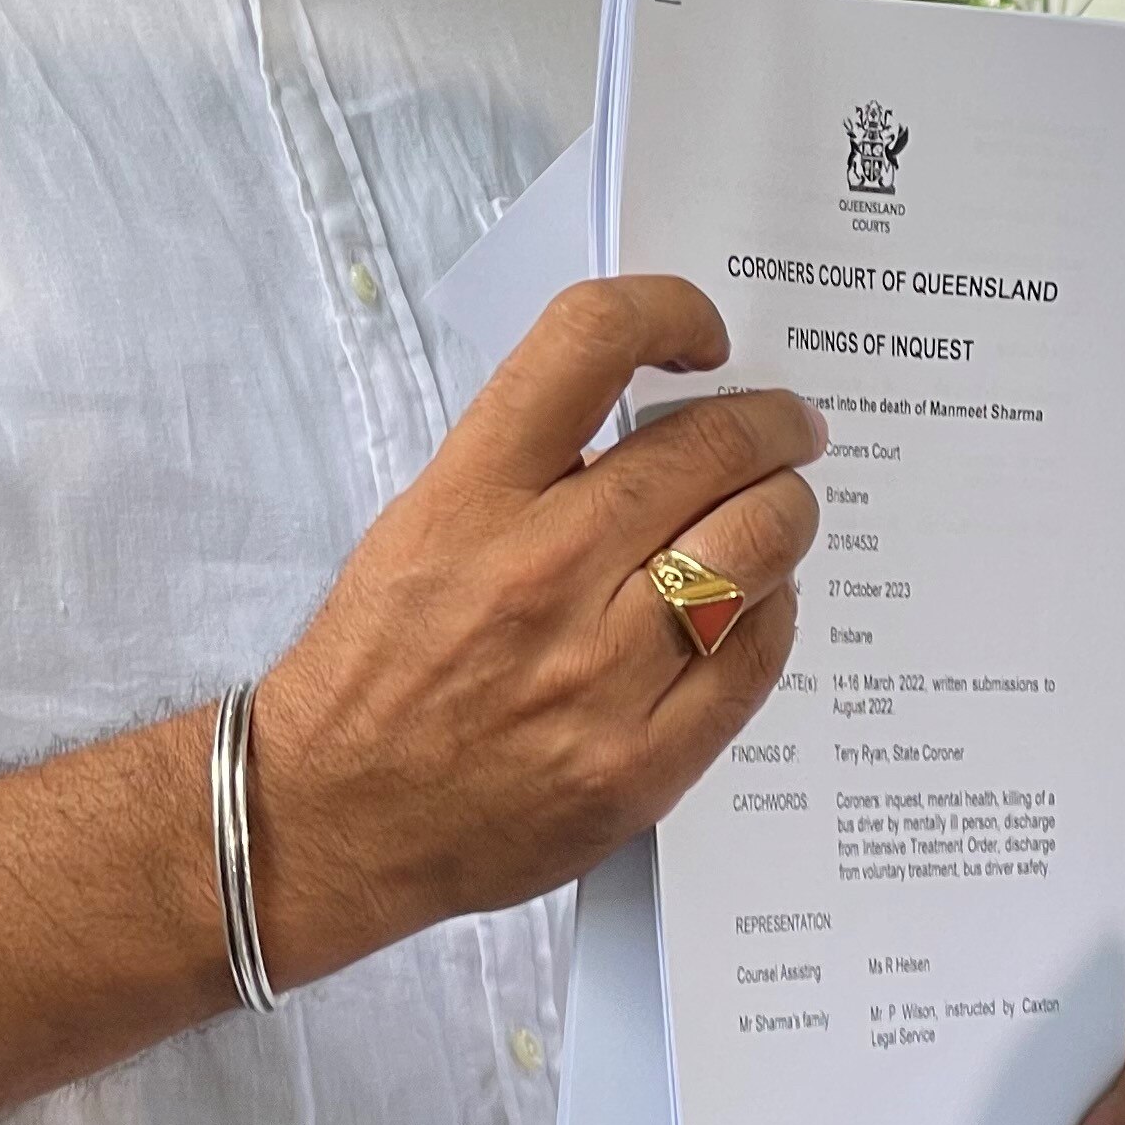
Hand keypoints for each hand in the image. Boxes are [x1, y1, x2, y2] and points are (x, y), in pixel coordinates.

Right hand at [254, 276, 824, 982]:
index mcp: (472, 498)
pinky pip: (757, 656)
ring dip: (785, 511)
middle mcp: (543, 571)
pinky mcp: (643, 762)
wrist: (338, 813)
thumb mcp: (422, 527)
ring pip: (760, 545)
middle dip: (772, 423)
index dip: (668, 310)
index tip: (700, 335)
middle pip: (714, 447)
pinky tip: (752, 604)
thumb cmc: (376, 662)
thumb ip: (529, 470)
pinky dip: (771, 610)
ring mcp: (601, 672)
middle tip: (786, 428)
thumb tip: (652, 423)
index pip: (588, 344)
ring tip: (776, 511)